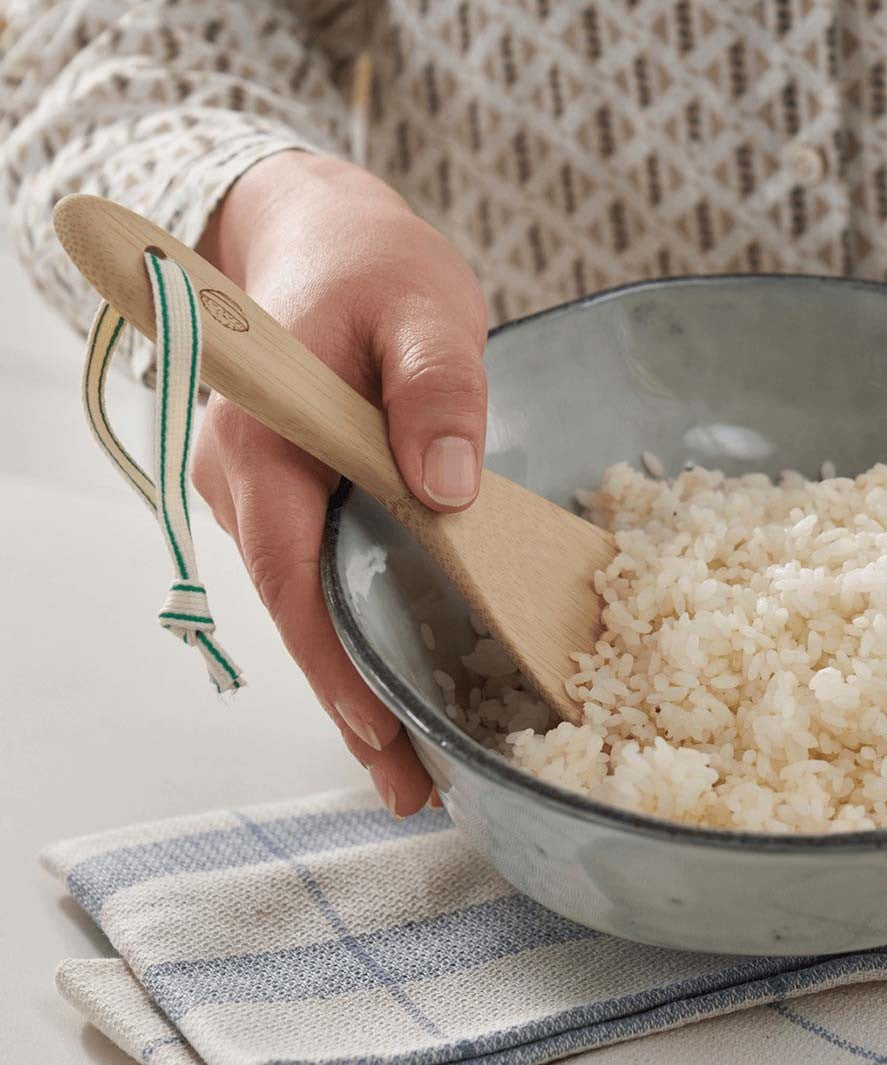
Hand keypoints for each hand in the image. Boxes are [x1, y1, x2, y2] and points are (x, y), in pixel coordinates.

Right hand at [192, 151, 487, 814]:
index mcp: (269, 436)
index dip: (333, 663)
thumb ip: (436, 390)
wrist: (317, 238)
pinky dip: (349, 628)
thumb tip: (445, 489)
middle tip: (411, 786)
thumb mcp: (425, 310)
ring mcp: (256, 490)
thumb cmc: (370, 269)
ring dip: (353, 674)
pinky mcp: (283, 494)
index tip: (381, 735)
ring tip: (413, 752)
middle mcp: (244, 477)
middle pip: (295, 609)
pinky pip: (311, 572)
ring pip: (302, 600)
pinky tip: (394, 670)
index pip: (293, 572)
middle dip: (349, 703)